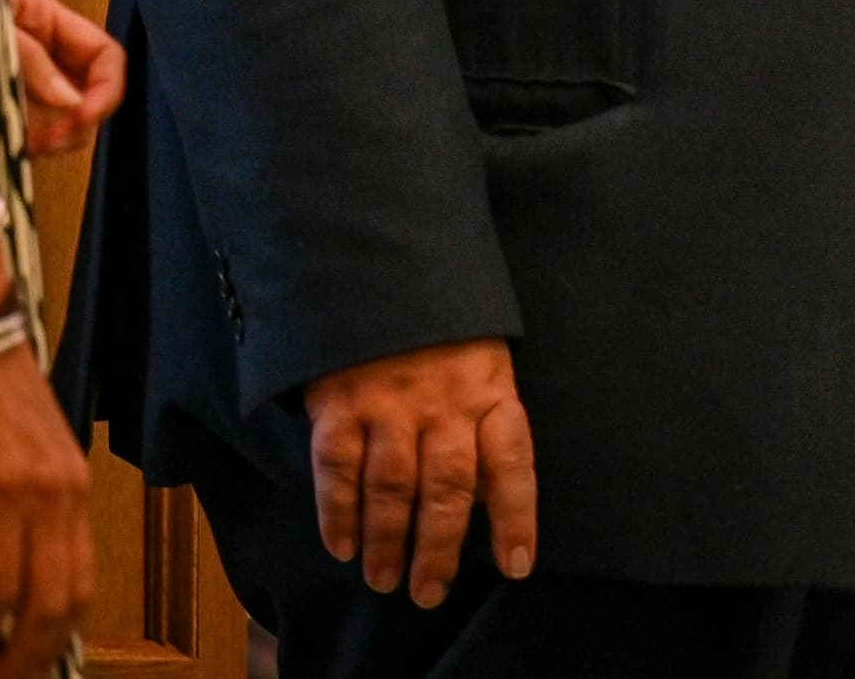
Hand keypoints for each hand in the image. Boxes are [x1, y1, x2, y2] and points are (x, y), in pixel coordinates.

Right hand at [0, 335, 95, 678]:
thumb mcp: (38, 444)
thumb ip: (41, 500)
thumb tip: (31, 567)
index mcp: (73, 487)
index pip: (80, 582)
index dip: (57, 638)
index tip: (34, 671)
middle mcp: (50, 494)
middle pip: (47, 601)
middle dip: (21, 658)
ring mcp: (4, 491)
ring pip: (0, 595)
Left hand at [7, 0, 124, 158]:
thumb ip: (30, 59)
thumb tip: (71, 102)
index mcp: (46, 21)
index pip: (103, 55)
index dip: (107, 87)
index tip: (85, 116)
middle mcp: (40, 54)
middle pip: (89, 93)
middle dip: (80, 122)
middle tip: (50, 141)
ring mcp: (18, 85)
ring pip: (62, 122)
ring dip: (54, 140)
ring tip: (24, 145)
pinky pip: (28, 136)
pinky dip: (26, 147)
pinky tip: (7, 148)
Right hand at [306, 337, 537, 607]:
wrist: (380, 262)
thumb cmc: (442, 326)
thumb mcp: (484, 359)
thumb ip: (485, 421)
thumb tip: (483, 501)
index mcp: (490, 390)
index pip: (512, 463)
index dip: (516, 518)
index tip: (516, 566)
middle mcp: (443, 402)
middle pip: (447, 489)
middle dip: (438, 550)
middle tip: (428, 592)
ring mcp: (389, 402)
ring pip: (392, 488)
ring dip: (386, 542)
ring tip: (384, 580)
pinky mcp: (340, 400)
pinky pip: (338, 468)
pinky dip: (338, 513)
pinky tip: (342, 545)